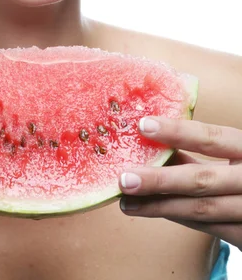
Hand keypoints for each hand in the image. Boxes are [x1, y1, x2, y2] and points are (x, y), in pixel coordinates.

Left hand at [118, 117, 241, 249]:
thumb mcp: (240, 153)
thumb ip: (207, 149)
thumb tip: (158, 141)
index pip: (213, 138)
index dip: (178, 131)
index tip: (143, 125)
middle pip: (203, 180)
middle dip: (160, 181)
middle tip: (124, 179)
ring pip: (202, 211)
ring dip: (160, 207)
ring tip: (127, 202)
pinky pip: (209, 229)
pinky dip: (179, 219)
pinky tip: (153, 211)